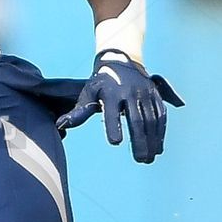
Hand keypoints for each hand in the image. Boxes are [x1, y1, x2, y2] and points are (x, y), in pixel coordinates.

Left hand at [56, 50, 183, 163]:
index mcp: (110, 92)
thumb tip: (61, 125)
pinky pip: (160, 114)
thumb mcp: (88, 93)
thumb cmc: (101, 83)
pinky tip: (158, 147)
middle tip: (140, 160)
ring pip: (151, 119)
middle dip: (139, 141)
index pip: (111, 111)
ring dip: (152, 140)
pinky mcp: (155, 95)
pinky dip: (160, 132)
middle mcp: (129, 92)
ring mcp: (144, 93)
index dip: (113, 126)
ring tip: (148, 158)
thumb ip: (78, 111)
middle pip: (136, 120)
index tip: (115, 142)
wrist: (121, 61)